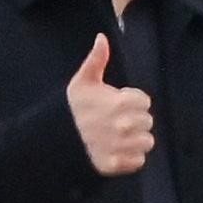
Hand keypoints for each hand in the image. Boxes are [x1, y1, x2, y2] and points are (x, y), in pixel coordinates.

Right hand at [64, 34, 154, 177]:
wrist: (55, 140)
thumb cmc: (73, 109)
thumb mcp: (82, 82)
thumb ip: (97, 60)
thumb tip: (102, 37)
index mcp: (121, 103)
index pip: (145, 102)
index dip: (131, 102)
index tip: (115, 105)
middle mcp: (124, 126)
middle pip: (147, 122)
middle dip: (134, 121)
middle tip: (113, 122)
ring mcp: (121, 146)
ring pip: (146, 142)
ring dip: (134, 140)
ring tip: (115, 137)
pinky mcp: (117, 164)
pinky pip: (139, 161)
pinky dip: (130, 158)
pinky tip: (115, 151)